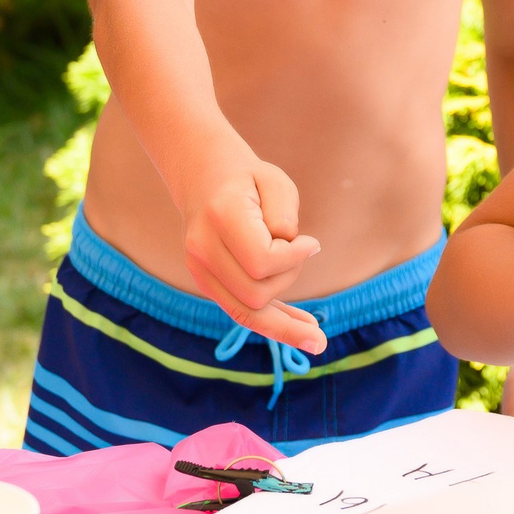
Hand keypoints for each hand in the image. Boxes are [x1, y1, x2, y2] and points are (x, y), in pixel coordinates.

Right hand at [181, 153, 325, 352]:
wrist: (205, 178)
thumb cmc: (249, 179)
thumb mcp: (276, 183)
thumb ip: (286, 217)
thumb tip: (298, 254)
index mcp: (220, 216)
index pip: (261, 260)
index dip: (294, 258)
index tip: (311, 243)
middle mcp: (202, 248)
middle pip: (254, 292)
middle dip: (288, 278)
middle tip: (302, 252)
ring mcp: (199, 269)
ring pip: (246, 311)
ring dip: (284, 315)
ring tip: (314, 325)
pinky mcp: (206, 282)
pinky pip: (241, 313)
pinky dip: (272, 326)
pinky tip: (304, 335)